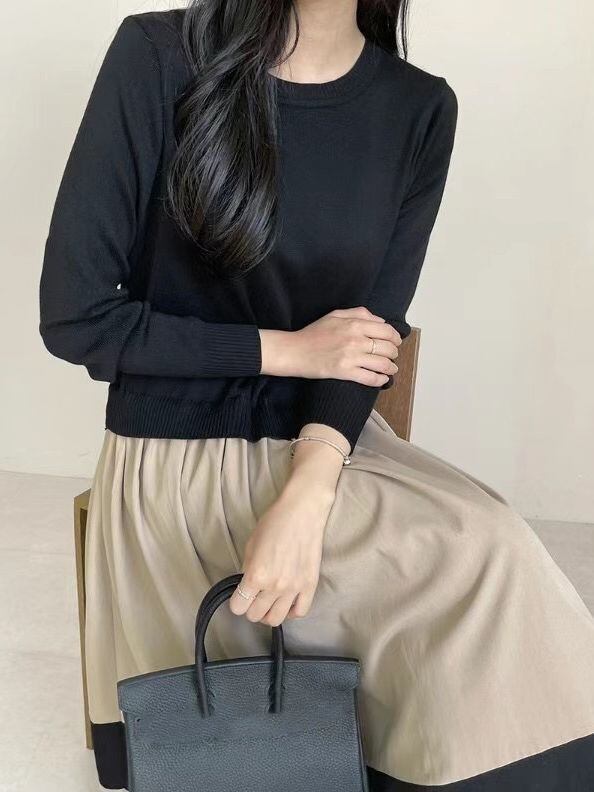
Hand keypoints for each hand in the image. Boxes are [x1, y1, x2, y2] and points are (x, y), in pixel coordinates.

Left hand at [229, 478, 334, 624]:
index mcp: (256, 575)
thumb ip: (247, 568)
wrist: (302, 511)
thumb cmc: (274, 522)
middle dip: (250, 608)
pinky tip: (287, 603)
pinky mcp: (310, 585)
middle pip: (255, 615)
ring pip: (276, 619)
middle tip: (253, 597)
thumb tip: (246, 584)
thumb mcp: (251, 544)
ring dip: (268, 614)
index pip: (238, 607)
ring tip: (269, 603)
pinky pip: (300, 612)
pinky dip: (291, 612)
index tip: (239, 595)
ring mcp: (294, 588)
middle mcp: (274, 586)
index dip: (236, 602)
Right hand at [259, 307, 400, 385]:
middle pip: (388, 348)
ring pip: (383, 364)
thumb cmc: (313, 333)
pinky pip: (371, 378)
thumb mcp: (335, 315)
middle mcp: (356, 339)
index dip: (395, 338)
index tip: (395, 342)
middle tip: (392, 357)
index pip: (387, 331)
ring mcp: (351, 357)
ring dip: (391, 368)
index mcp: (355, 324)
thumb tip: (379, 320)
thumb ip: (359, 313)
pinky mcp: (345, 372)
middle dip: (394, 353)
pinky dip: (380, 380)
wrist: (294, 351)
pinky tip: (382, 380)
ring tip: (391, 369)